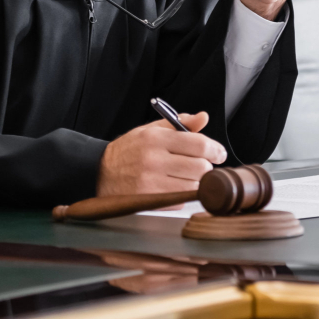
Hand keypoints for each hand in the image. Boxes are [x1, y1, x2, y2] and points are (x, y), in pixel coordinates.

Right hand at [97, 111, 226, 196]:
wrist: (99, 172)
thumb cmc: (129, 150)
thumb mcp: (151, 130)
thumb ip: (180, 123)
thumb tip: (204, 118)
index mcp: (156, 138)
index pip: (199, 144)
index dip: (215, 150)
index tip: (219, 154)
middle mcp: (153, 160)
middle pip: (201, 167)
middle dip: (206, 167)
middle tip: (200, 166)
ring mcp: (151, 182)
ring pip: (194, 185)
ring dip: (195, 182)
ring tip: (184, 176)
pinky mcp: (150, 200)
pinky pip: (181, 199)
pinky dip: (182, 194)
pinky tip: (172, 186)